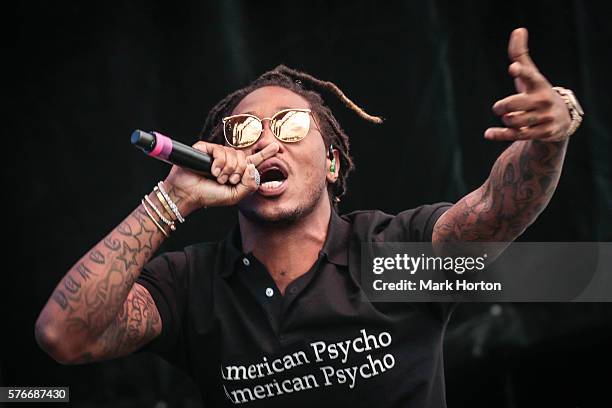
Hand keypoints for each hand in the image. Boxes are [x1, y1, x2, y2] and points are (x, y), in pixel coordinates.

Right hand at [164, 141, 279, 212]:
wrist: (189, 194)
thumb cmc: (209, 196)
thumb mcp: (235, 196)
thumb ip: (249, 185)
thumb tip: (252, 167)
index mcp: (236, 172)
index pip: (253, 161)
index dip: (265, 154)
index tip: (276, 147)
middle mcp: (228, 161)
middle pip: (244, 158)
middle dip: (238, 171)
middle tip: (228, 181)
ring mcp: (216, 154)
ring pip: (233, 154)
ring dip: (227, 170)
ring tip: (217, 178)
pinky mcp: (205, 148)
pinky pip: (220, 151)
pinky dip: (219, 164)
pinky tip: (212, 171)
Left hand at [484, 28, 571, 142]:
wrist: (560, 120)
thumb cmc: (538, 92)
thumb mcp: (531, 75)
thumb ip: (520, 56)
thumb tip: (518, 30)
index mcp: (539, 84)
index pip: (529, 76)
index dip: (520, 72)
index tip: (512, 68)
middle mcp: (543, 100)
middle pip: (513, 104)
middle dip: (501, 106)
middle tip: (499, 108)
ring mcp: (544, 118)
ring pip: (513, 121)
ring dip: (506, 120)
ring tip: (509, 118)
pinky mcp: (542, 133)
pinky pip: (516, 135)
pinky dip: (500, 134)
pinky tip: (488, 133)